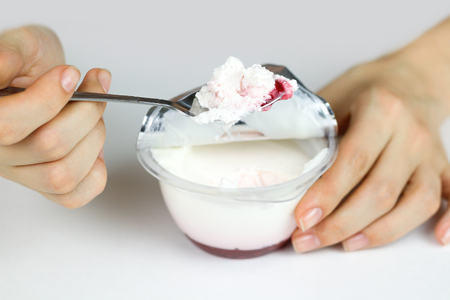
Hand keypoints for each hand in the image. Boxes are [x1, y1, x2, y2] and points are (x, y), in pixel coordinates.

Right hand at [0, 25, 110, 207]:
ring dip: (94, 137)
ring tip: (93, 113)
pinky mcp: (47, 186)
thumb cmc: (29, 63)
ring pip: (63, 173)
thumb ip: (9, 54)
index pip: (8, 125)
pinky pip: (74, 196)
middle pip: (49, 146)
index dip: (48, 100)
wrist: (39, 77)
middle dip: (86, 110)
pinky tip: (91, 145)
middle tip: (93, 88)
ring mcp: (22, 173)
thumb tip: (4, 65)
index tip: (70, 74)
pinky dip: (95, 171)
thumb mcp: (20, 44)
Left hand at [291, 18, 449, 251]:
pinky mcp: (443, 166)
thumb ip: (316, 133)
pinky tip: (436, 237)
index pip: (353, 161)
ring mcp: (431, 153)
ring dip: (379, 232)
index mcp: (382, 110)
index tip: (303, 219)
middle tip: (307, 240)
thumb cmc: (366, 89)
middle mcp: (411, 134)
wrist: (410, 78)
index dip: (327, 194)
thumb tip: (284, 175)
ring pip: (416, 203)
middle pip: (380, 191)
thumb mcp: (334, 98)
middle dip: (340, 223)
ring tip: (345, 245)